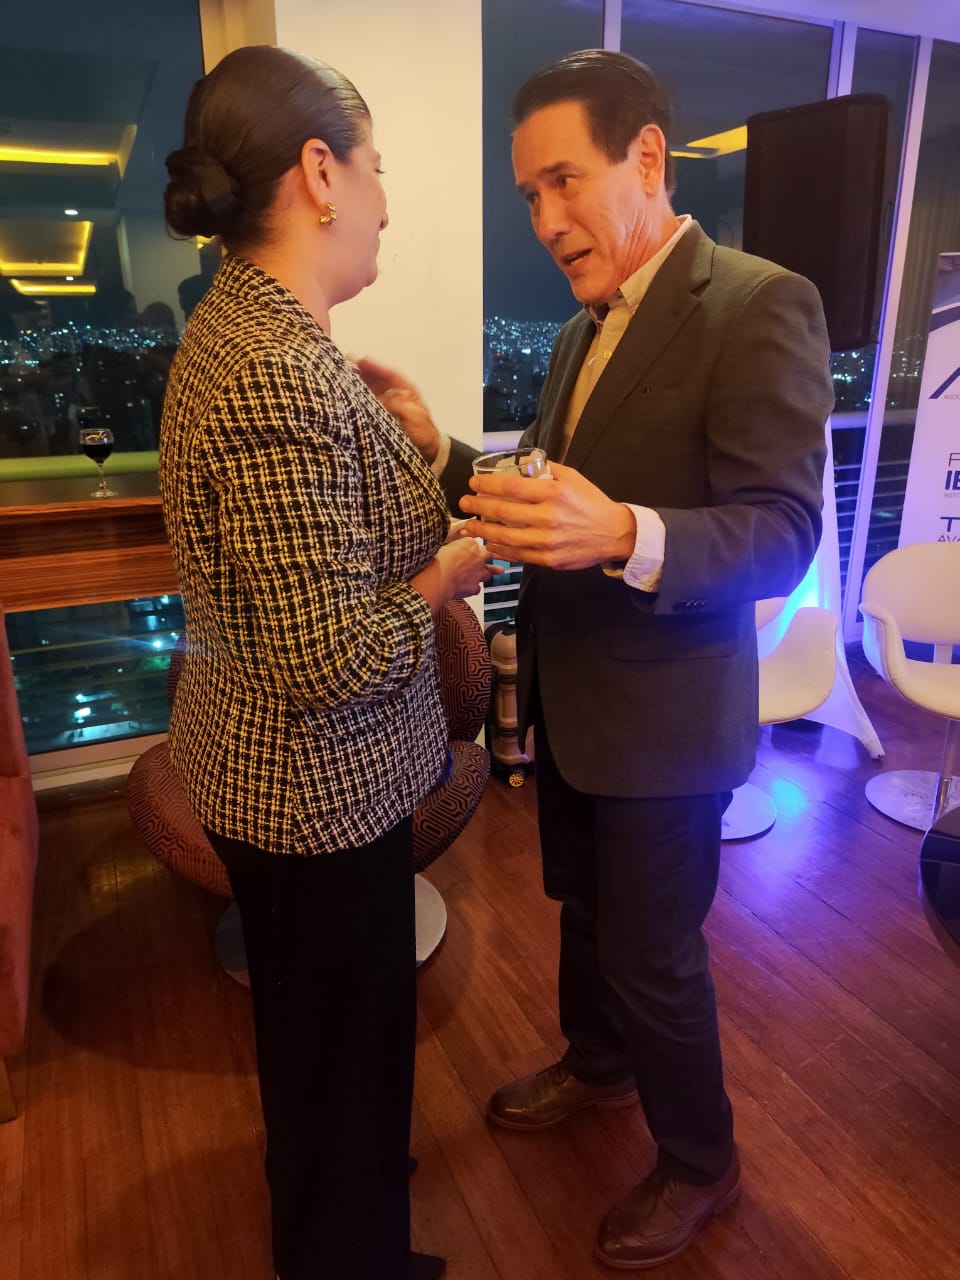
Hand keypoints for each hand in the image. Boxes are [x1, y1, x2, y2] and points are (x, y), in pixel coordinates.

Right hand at [354, 357, 440, 463]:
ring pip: (371, 391)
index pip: (389, 375)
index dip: (376, 367)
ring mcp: (387, 406)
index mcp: (406, 391)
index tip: (361, 360)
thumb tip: (378, 399)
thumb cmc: (424, 431)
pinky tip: (348, 397)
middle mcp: (395, 395)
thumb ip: (397, 404)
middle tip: (346, 363)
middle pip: (377, 380)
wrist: (427, 451)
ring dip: (358, 384)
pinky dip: (359, 400)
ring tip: (342, 377)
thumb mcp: (414, 415)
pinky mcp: (381, 417)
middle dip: (363, 372)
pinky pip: (368, 406)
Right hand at [409, 536, 501, 612]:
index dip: (473, 547)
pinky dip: (472, 588)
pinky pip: (477, 588)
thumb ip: (454, 547)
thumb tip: (453, 547)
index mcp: (470, 543)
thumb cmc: (437, 561)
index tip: (468, 550)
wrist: (439, 577)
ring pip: (487, 573)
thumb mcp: (444, 546)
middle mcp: (478, 557)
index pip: (476, 543)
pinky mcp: (475, 587)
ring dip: (483, 574)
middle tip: (485, 559)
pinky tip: (467, 588)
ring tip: (479, 575)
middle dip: (488, 558)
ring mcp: (479, 573)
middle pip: (489, 556)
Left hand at [458, 461, 636, 569]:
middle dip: (478, 506)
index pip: (512, 488)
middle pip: (503, 512)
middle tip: (464, 502)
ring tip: (470, 525)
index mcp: (553, 493)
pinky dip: (500, 549)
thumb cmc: (591, 503)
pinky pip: (518, 555)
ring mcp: (547, 541)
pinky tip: (489, 544)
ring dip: (483, 531)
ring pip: (506, 537)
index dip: (487, 485)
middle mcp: (548, 517)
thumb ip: (548, 470)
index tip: (472, 483)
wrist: (614, 534)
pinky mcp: (549, 559)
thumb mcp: (573, 478)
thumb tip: (525, 465)